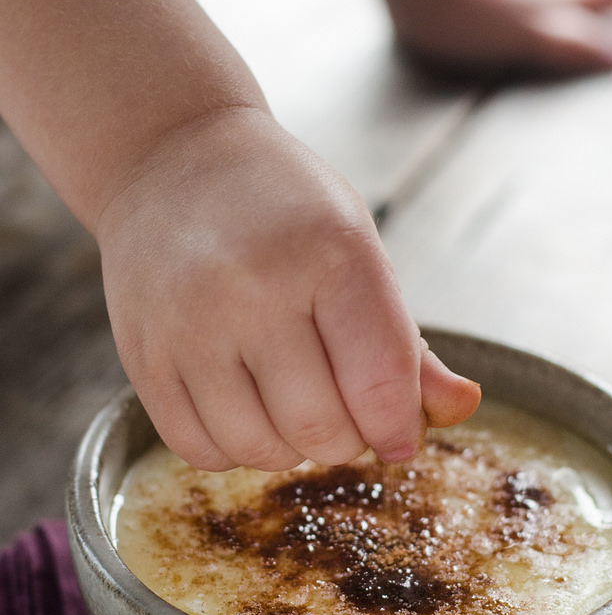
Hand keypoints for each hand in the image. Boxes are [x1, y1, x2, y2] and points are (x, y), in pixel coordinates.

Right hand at [96, 105, 479, 470]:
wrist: (170, 162)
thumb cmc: (284, 214)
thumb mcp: (359, 255)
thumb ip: (409, 346)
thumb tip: (464, 407)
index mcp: (330, 255)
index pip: (380, 384)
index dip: (398, 429)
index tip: (398, 436)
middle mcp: (252, 289)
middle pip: (321, 430)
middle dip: (346, 440)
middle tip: (342, 411)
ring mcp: (189, 326)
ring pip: (260, 450)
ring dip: (289, 448)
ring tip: (289, 403)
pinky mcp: (143, 356)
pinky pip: (200, 451)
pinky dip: (233, 448)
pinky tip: (242, 406)